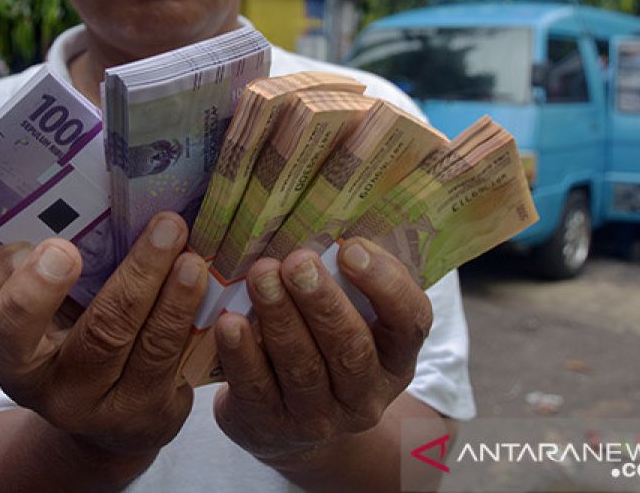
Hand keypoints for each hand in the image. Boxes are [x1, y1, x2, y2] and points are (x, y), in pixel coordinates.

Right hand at [0, 212, 207, 459]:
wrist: (94, 407)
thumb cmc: (50, 330)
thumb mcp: (17, 300)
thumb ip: (3, 272)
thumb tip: (30, 249)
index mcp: (6, 355)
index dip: (26, 297)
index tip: (61, 249)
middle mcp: (50, 392)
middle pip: (96, 338)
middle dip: (136, 281)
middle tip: (165, 228)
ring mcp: (104, 409)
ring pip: (146, 349)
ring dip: (175, 296)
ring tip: (192, 254)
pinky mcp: (150, 416)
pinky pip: (176, 361)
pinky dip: (191, 318)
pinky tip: (202, 283)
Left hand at [211, 238, 431, 464]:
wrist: (286, 422)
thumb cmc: (321, 346)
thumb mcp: (350, 319)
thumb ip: (348, 279)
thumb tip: (326, 213)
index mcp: (395, 358)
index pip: (410, 323)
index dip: (386, 285)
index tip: (351, 248)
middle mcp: (365, 394)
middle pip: (350, 347)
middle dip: (322, 301)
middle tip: (296, 260)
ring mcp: (319, 417)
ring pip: (302, 367)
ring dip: (281, 318)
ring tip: (261, 276)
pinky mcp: (271, 426)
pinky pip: (257, 388)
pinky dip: (242, 354)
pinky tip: (229, 323)